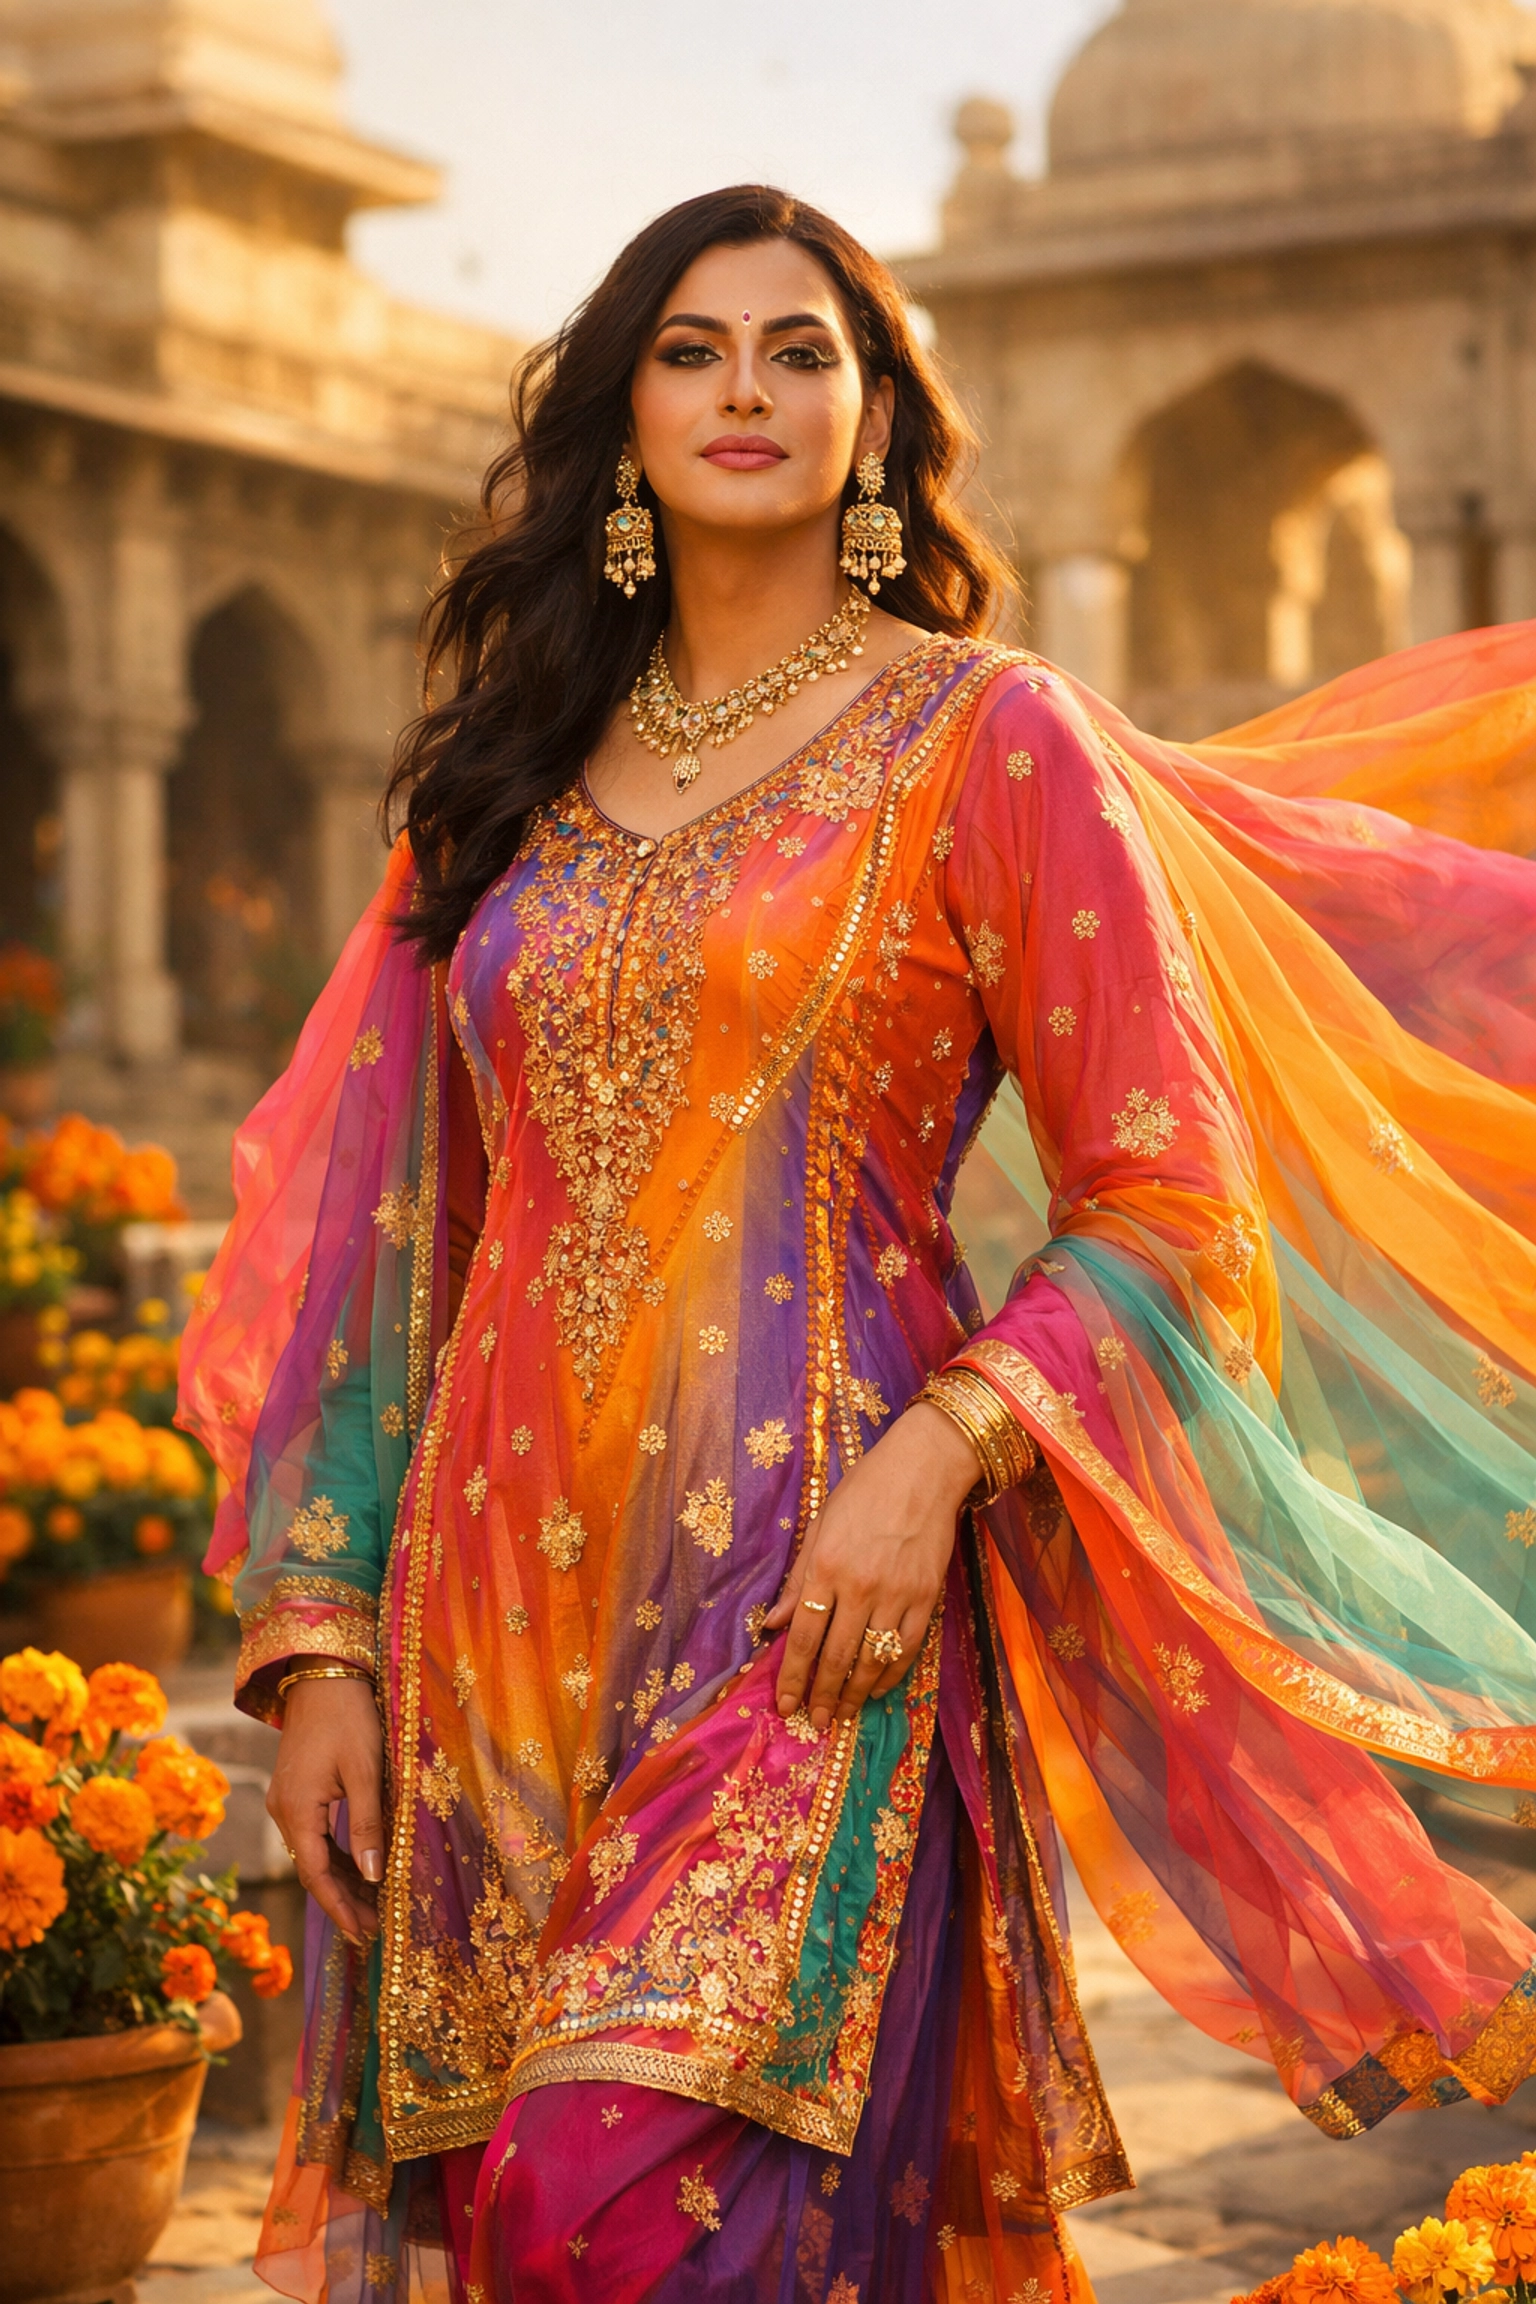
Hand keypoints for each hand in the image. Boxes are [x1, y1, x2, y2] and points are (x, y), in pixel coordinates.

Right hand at [266, 1668, 384, 1944]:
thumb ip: (367, 1826)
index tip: (363, 1934)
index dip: (340, 1908)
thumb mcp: (365, 1772)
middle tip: (374, 1928)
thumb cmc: (348, 1717)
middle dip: (343, 1900)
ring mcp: (286, 1800)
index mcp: (297, 1811)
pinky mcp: (295, 1789)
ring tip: (372, 1905)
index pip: (318, 1876)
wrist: (321, 1672)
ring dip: (341, 1879)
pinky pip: (314, 1834)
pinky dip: (336, 1854)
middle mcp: (283, 1810)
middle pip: (313, 1869)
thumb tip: (372, 1878)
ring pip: (313, 1853)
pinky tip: (358, 1869)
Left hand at [766, 1402, 980, 1729]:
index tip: (785, 1702)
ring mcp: (896, 1593)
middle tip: (813, 1721)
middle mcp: (859, 1585)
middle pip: (837, 1656)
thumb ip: (799, 1579)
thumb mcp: (820, 1526)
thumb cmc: (864, 1491)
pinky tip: (877, 1689)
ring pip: (872, 1659)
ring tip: (842, 1715)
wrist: (923, 1469)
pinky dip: (891, 1674)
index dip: (794, 1675)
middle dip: (822, 1695)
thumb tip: (773, 1624)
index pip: (805, 1635)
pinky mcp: (926, 1596)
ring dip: (855, 1694)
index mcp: (826, 1566)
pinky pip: (907, 1648)